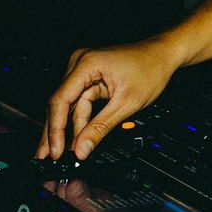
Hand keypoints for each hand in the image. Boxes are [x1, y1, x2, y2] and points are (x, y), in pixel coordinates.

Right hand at [36, 40, 179, 161]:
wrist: (165, 53)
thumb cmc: (151, 68)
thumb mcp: (127, 103)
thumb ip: (101, 128)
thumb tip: (81, 149)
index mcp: (86, 64)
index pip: (60, 100)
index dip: (55, 129)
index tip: (54, 151)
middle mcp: (80, 64)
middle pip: (60, 103)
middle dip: (54, 133)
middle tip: (45, 157)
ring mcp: (84, 70)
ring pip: (69, 106)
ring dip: (67, 129)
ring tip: (60, 154)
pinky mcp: (91, 78)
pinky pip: (80, 103)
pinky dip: (79, 121)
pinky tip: (75, 139)